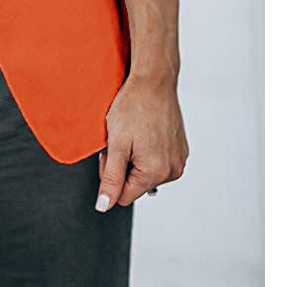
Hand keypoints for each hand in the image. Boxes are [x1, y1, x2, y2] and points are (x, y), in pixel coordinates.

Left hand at [96, 73, 187, 210]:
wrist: (153, 81)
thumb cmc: (133, 107)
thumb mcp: (116, 144)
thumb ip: (111, 179)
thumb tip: (104, 206)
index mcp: (155, 173)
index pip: (123, 196)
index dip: (110, 175)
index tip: (111, 153)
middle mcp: (172, 171)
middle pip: (136, 185)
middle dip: (124, 167)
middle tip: (120, 140)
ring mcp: (179, 159)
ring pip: (147, 174)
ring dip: (135, 159)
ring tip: (133, 134)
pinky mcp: (181, 149)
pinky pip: (159, 161)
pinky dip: (148, 151)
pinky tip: (145, 131)